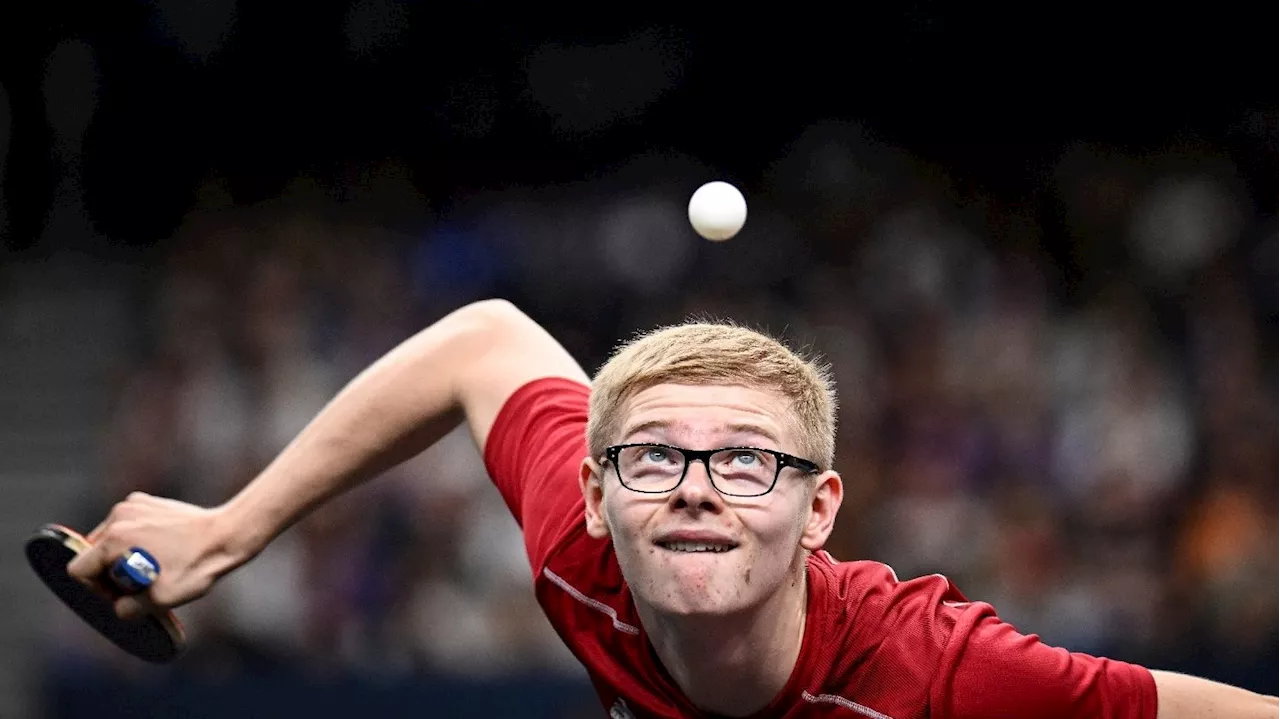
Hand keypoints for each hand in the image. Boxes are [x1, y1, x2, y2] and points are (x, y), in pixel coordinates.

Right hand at [67, 492, 236, 620]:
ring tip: (153, 564)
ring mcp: (132, 504)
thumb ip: (127, 608)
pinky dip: (136, 538)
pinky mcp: (146, 501)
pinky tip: (161, 548)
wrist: (228, 535)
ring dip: (123, 555)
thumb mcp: (160, 600)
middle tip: (139, 582)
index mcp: (114, 539)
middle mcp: (118, 517)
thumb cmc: (197, 566)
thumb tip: (117, 606)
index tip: (121, 593)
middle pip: (94, 553)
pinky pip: (127, 525)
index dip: (95, 588)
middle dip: (110, 572)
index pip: (79, 569)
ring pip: (110, 538)